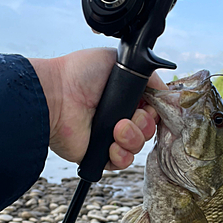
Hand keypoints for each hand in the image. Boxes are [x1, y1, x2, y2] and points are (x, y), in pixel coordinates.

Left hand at [29, 48, 166, 169]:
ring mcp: (110, 137)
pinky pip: (123, 162)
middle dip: (145, 124)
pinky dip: (121, 155)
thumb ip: (148, 75)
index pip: (153, 109)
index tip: (154, 108)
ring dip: (132, 138)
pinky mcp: (100, 154)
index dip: (157, 111)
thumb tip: (167, 90)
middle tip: (129, 117)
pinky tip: (111, 144)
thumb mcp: (119, 60)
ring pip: (138, 146)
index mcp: (126, 97)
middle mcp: (120, 117)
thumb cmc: (80, 73)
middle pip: (149, 129)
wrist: (56, 95)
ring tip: (116, 128)